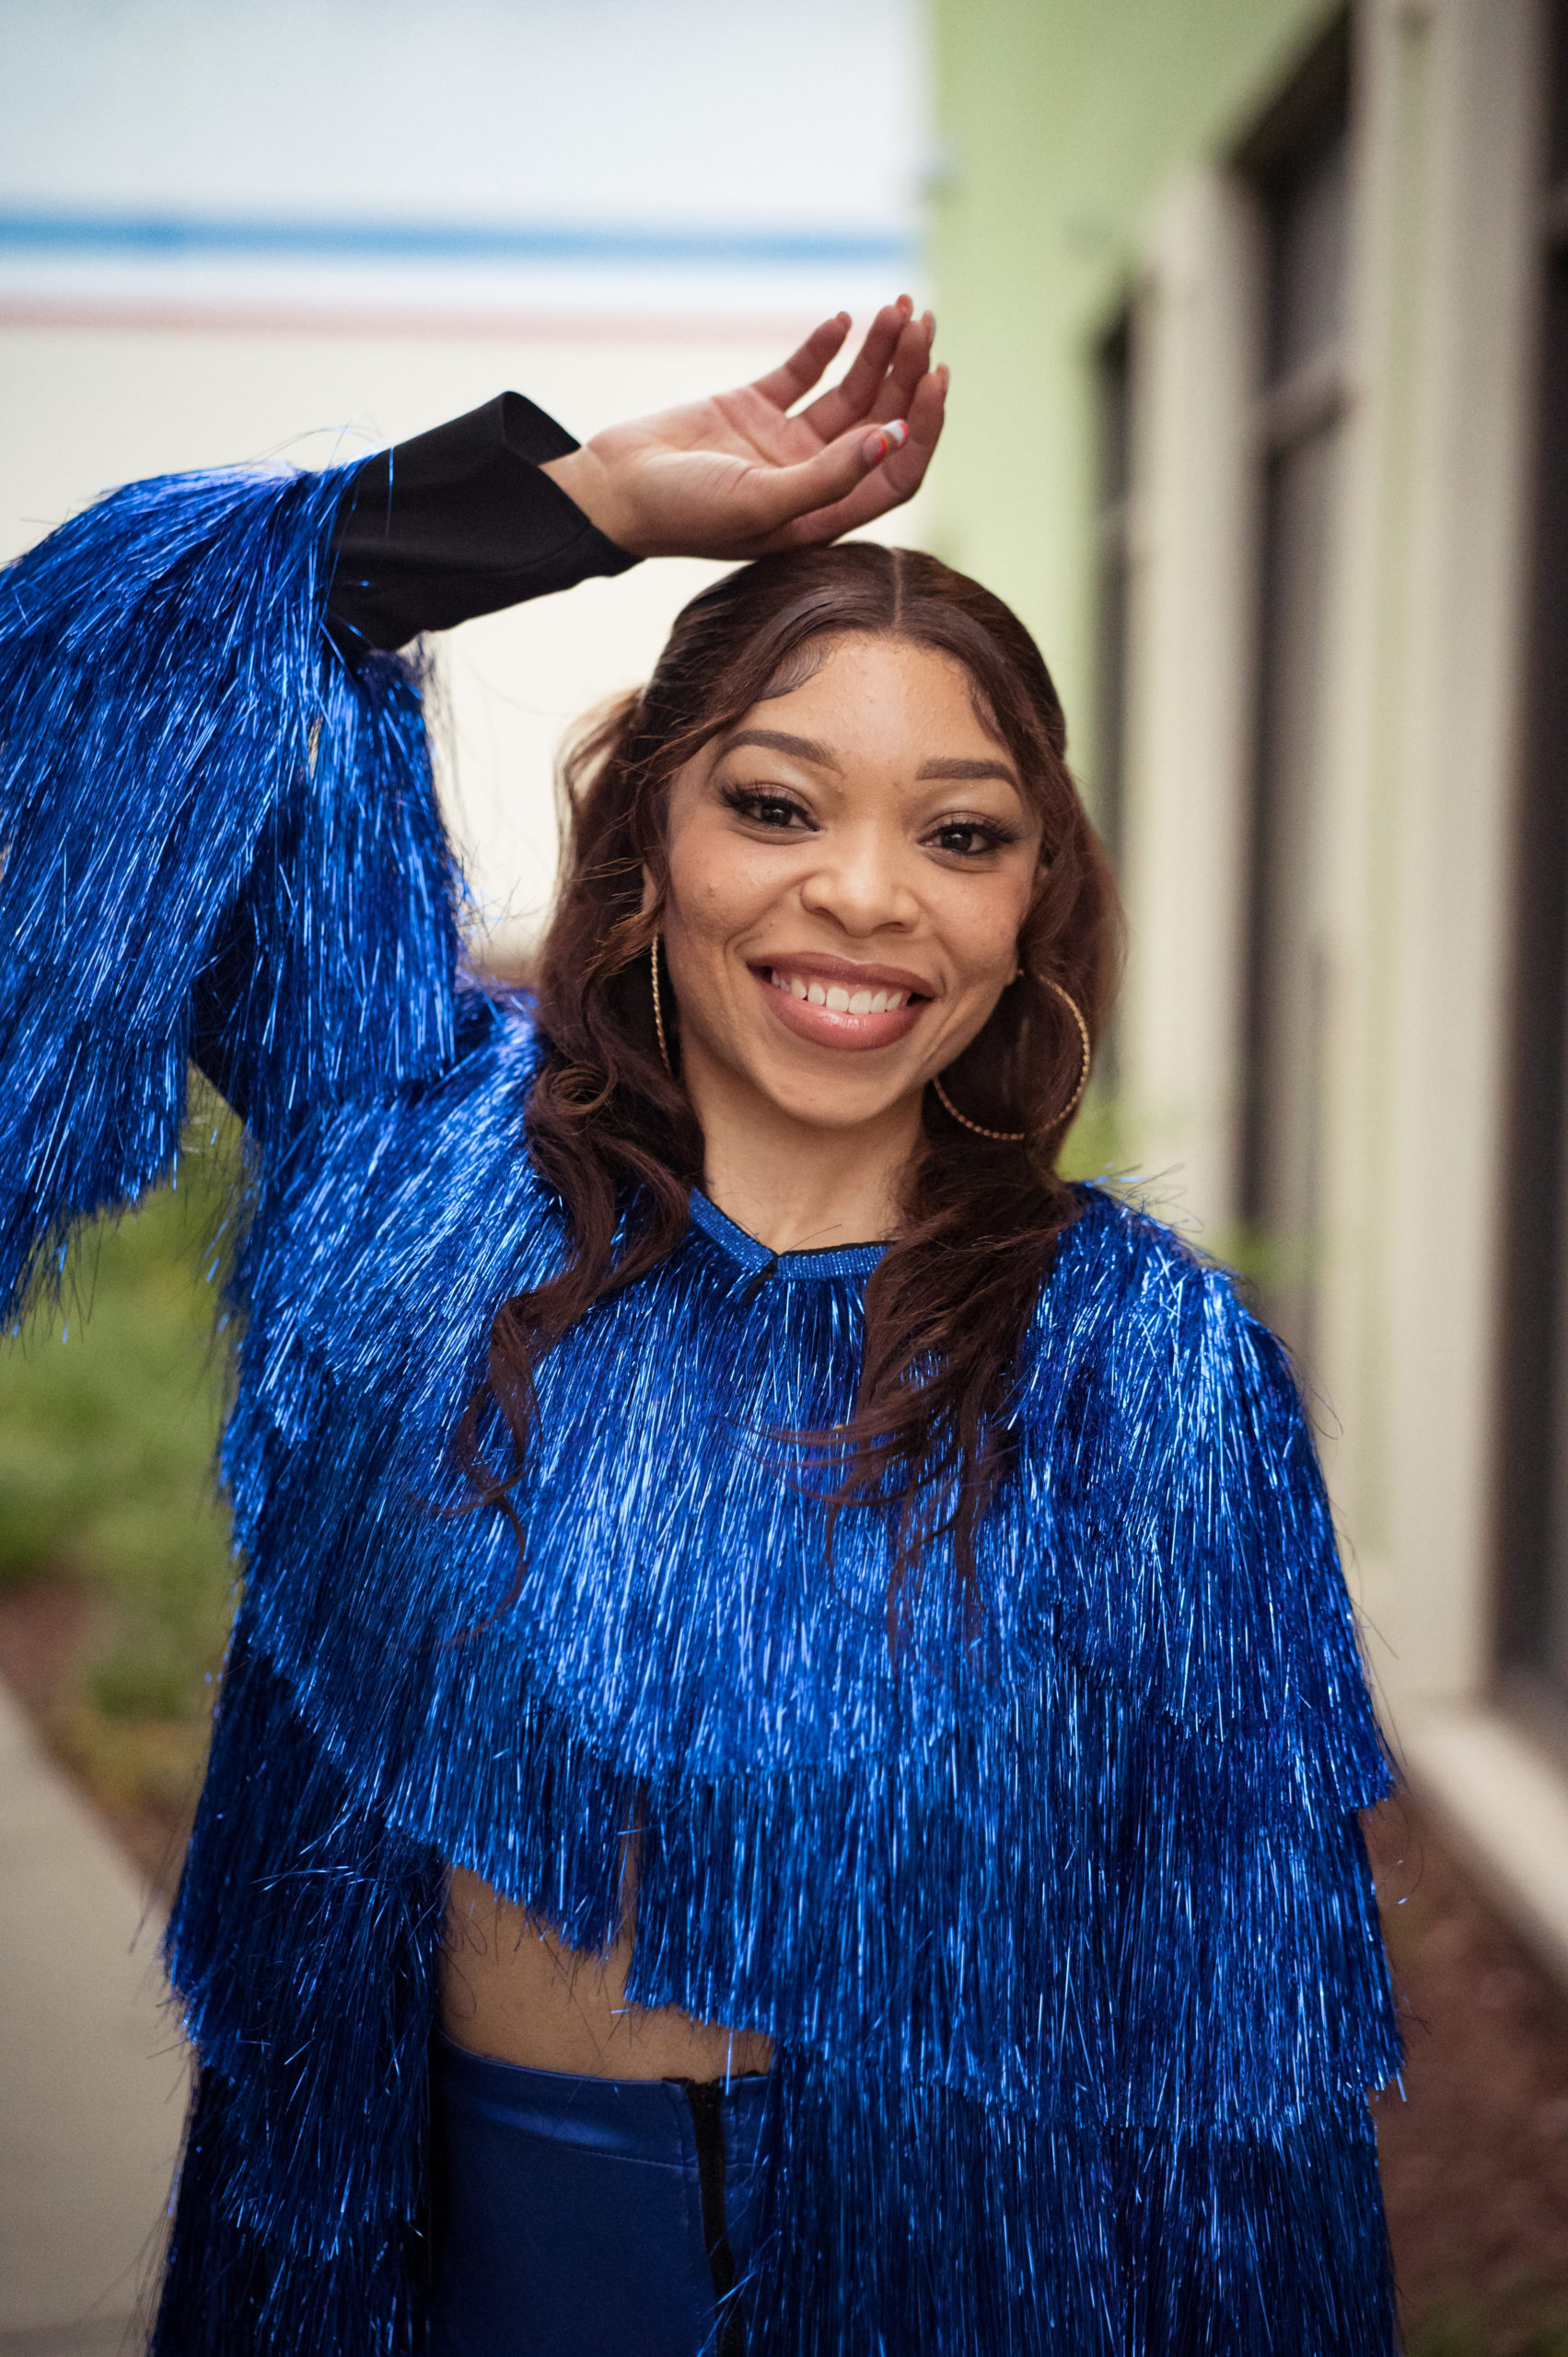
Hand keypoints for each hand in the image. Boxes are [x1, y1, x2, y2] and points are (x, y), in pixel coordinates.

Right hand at [539, 296, 946, 561]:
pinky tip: (843, 320)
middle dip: (906, 373)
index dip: (923, 428)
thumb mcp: (761, 502)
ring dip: (875, 351)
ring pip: (849, 392)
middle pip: (880, 422)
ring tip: (897, 308)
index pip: (895, 472)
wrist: (611, 491)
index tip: (935, 378)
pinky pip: (801, 374)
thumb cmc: (682, 514)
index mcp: (822, 516)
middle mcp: (812, 480)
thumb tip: (894, 438)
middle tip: (921, 322)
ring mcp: (783, 444)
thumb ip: (829, 477)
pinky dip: (823, 346)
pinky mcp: (751, 410)